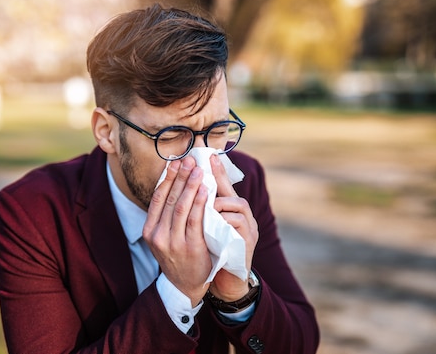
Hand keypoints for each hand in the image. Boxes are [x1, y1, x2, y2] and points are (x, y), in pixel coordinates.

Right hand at [143, 157, 211, 306]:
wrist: (184, 285)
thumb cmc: (177, 256)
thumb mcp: (164, 237)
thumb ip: (166, 216)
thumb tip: (175, 184)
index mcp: (149, 230)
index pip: (158, 197)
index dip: (167, 178)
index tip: (176, 162)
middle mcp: (157, 235)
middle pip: (169, 198)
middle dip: (180, 177)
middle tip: (189, 160)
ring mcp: (172, 242)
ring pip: (181, 206)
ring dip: (190, 186)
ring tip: (198, 171)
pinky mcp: (189, 247)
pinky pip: (195, 219)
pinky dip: (200, 202)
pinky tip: (205, 190)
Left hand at [208, 153, 258, 300]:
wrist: (227, 280)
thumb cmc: (215, 251)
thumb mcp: (208, 228)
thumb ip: (203, 210)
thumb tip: (186, 191)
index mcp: (233, 211)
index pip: (225, 186)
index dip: (218, 170)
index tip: (209, 155)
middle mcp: (244, 215)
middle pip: (230, 190)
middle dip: (214, 178)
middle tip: (198, 168)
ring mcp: (249, 227)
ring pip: (235, 204)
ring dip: (216, 202)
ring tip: (201, 199)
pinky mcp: (249, 240)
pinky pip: (237, 221)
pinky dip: (223, 218)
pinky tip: (212, 219)